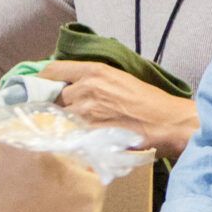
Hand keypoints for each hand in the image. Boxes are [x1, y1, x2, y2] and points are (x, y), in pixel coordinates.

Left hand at [46, 61, 200, 155]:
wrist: (169, 123)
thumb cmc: (152, 102)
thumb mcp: (121, 80)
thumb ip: (95, 81)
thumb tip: (73, 87)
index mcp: (94, 71)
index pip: (52, 70)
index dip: (42, 80)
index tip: (41, 88)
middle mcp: (85, 89)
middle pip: (53, 98)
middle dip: (56, 106)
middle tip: (66, 114)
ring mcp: (85, 113)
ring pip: (59, 118)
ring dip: (63, 124)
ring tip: (76, 129)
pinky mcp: (89, 134)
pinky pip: (69, 135)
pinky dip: (71, 138)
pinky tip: (80, 141)